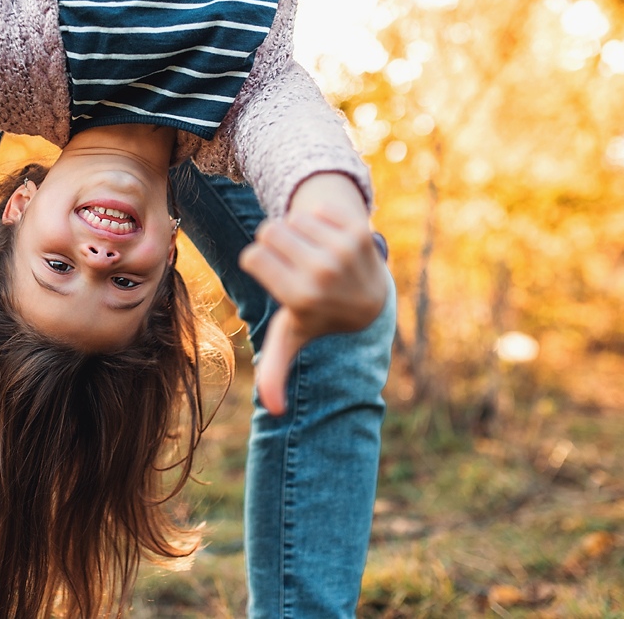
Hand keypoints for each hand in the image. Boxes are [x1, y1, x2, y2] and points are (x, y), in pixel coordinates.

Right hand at [238, 173, 388, 414]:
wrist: (371, 297)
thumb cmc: (318, 315)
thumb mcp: (292, 339)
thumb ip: (275, 373)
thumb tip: (274, 412)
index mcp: (302, 298)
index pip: (252, 256)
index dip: (257, 262)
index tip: (275, 276)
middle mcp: (323, 273)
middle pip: (269, 231)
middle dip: (274, 244)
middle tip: (292, 263)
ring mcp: (343, 250)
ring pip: (292, 218)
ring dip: (297, 232)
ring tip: (312, 254)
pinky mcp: (359, 231)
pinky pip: (316, 210)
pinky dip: (318, 222)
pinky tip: (330, 243)